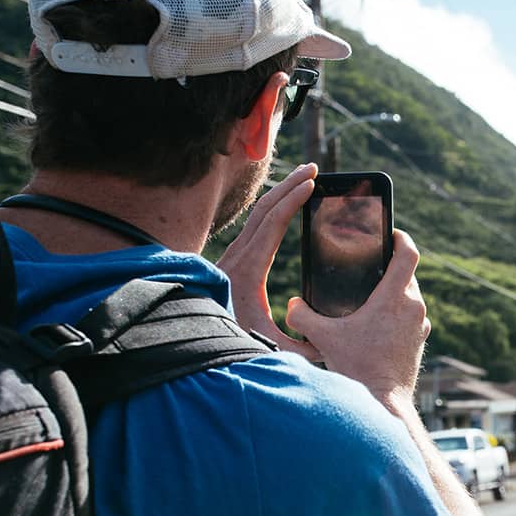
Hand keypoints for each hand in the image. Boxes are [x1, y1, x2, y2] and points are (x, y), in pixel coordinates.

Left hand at [215, 164, 318, 347]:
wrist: (189, 339)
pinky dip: (271, 207)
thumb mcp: (269, 346)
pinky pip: (254, 224)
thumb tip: (327, 347)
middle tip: (314, 168)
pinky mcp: (233, 259)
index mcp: (249, 269)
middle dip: (290, 185)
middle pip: (265, 209)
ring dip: (281, 193)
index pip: (273, 224)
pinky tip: (283, 204)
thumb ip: (300, 348)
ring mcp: (233, 255)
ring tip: (302, 179)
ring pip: (258, 213)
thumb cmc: (229, 339)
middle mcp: (238, 256)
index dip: (293, 201)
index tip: (312, 183)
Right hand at [285, 229, 429, 408]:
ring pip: (410, 297)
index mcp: (394, 297)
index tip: (390, 233)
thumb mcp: (323, 337)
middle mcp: (414, 308)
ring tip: (371, 295)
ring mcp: (420, 326)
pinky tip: (378, 323)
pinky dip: (397, 314)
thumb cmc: (357, 367)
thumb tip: (292, 305)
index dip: (401, 237)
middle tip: (370, 265)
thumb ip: (302, 317)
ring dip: (394, 292)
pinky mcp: (420, 341)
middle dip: (390, 267)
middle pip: (408, 274)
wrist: (384, 401)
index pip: (409, 253)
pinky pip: (411, 317)